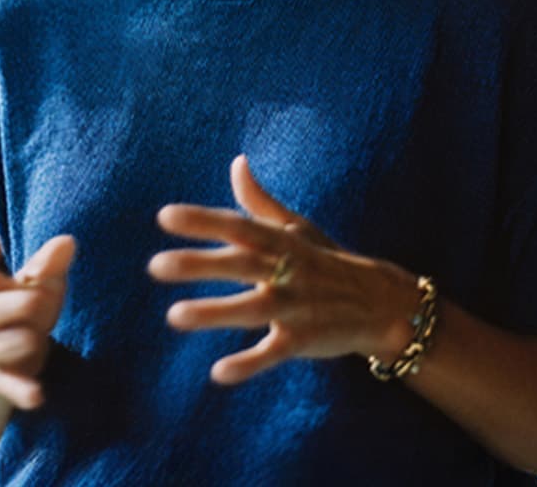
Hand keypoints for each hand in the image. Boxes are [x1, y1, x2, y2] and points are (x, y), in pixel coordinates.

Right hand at [0, 231, 75, 409]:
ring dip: (18, 342)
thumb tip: (67, 241)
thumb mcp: (37, 287)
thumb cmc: (23, 314)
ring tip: (36, 338)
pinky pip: (7, 388)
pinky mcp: (0, 383)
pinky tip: (37, 395)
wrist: (4, 366)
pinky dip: (21, 392)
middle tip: (36, 300)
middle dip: (8, 306)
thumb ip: (48, 265)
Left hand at [148, 155, 419, 384]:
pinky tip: (219, 372)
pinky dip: (249, 363)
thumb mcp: (298, 229)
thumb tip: (236, 162)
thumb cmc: (328, 262)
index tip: (164, 216)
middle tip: (155, 266)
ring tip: (174, 316)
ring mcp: (296, 306)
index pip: (238, 227)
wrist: (381, 304)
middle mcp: (287, 271)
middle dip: (199, 264)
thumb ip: (260, 202)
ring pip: (252, 308)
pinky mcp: (305, 339)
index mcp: (281, 243)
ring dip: (215, 312)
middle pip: (240, 264)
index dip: (203, 221)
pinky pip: (274, 351)